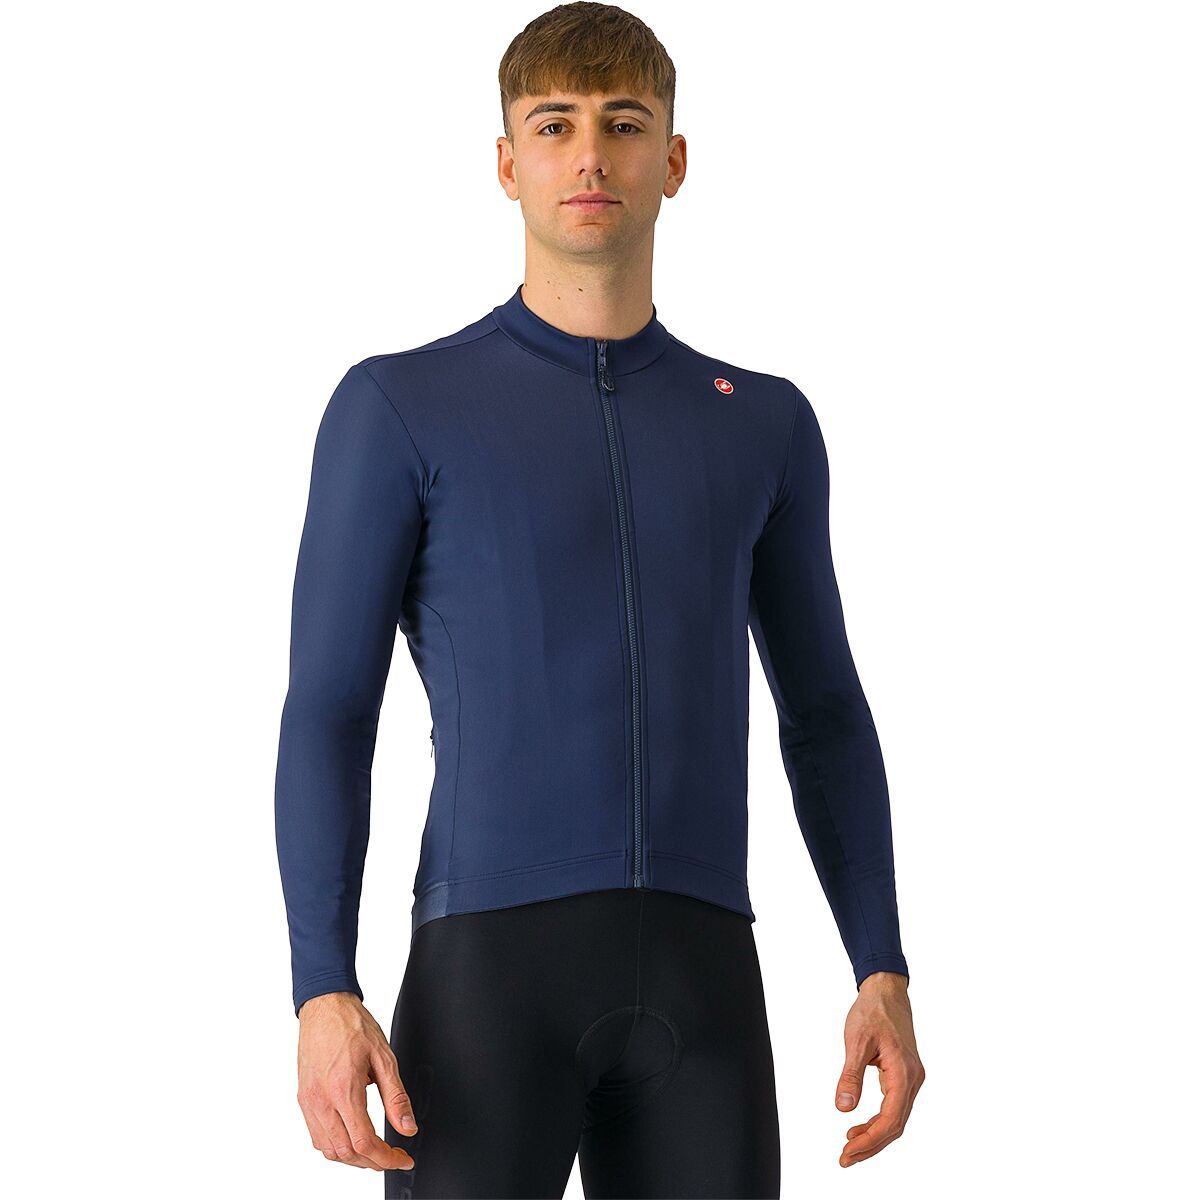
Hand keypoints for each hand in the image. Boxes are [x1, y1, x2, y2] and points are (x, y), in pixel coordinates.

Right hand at [295, 991, 418, 1171]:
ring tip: (375, 1151)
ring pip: (328, 1150)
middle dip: (372, 1162)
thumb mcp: (384, 1057)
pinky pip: (317, 1136)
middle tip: (392, 1156)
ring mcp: (309, 1102)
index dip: (386, 1158)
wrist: (325, 1006)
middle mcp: (321, 1101)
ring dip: (353, 1158)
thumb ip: (396, 1097)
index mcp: (343, 1090)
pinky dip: (335, 1146)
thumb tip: (407, 1127)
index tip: (402, 1158)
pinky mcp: (303, 1099)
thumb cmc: (353, 1025)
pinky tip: (351, 1138)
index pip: (364, 1142)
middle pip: (346, 1152)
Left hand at [834, 971, 923, 1166]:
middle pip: (895, 1125)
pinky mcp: (905, 1075)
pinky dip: (879, 1120)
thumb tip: (842, 1107)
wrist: (886, 990)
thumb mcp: (856, 1041)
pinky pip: (895, 1106)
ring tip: (850, 1145)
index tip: (848, 1151)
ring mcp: (912, 1077)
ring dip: (875, 1135)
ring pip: (897, 1118)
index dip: (870, 1140)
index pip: (890, 1118)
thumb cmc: (873, 1011)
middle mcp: (913, 1078)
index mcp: (903, 1071)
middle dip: (871, 1144)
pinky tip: (861, 1125)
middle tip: (845, 1157)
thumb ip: (850, 1076)